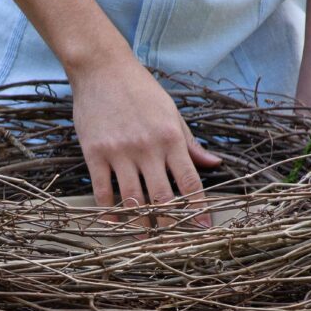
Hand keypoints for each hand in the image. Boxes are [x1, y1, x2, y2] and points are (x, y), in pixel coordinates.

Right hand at [68, 51, 221, 226]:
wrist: (102, 68)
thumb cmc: (140, 89)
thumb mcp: (171, 112)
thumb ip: (190, 143)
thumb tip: (215, 164)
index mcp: (171, 138)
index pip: (190, 181)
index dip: (198, 208)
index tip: (203, 228)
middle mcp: (147, 148)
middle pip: (163, 197)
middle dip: (170, 223)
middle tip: (173, 242)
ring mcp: (120, 152)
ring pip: (133, 198)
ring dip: (140, 223)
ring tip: (146, 239)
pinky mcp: (95, 153)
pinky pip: (102, 190)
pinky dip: (109, 211)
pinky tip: (114, 223)